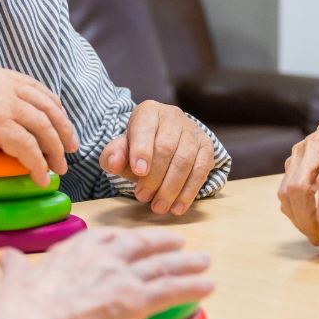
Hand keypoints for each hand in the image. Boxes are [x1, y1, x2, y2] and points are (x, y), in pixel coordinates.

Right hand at [0, 62, 78, 188]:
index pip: (35, 88)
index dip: (53, 107)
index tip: (61, 124)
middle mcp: (0, 84)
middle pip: (47, 106)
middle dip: (63, 129)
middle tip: (71, 148)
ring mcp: (0, 103)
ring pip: (43, 127)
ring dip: (54, 150)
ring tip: (58, 168)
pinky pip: (28, 148)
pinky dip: (38, 165)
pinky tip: (39, 177)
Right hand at [0, 226, 212, 318]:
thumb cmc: (18, 310)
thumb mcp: (15, 279)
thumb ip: (15, 266)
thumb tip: (4, 256)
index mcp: (77, 248)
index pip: (109, 236)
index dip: (126, 238)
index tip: (136, 239)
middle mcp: (105, 256)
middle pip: (143, 245)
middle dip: (164, 243)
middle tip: (180, 242)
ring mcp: (123, 276)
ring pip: (164, 265)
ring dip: (187, 263)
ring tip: (204, 262)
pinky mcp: (136, 299)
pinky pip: (172, 290)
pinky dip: (192, 287)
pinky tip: (207, 286)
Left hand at [100, 102, 215, 215]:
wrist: (163, 141)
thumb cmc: (139, 147)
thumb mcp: (120, 149)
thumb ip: (112, 156)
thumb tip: (115, 163)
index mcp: (149, 112)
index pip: (145, 129)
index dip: (142, 151)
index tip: (138, 172)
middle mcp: (173, 116)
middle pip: (166, 148)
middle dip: (154, 177)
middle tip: (143, 197)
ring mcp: (193, 131)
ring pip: (185, 160)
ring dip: (171, 188)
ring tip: (159, 207)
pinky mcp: (207, 146)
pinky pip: (201, 170)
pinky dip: (189, 192)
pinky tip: (178, 207)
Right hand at [278, 79, 318, 245]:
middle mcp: (315, 144)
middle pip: (298, 188)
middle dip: (305, 219)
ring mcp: (301, 149)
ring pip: (285, 189)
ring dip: (296, 216)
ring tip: (313, 232)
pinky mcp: (294, 156)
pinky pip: (284, 186)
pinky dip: (292, 206)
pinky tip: (307, 217)